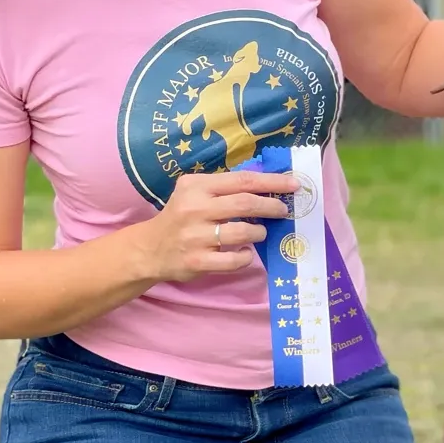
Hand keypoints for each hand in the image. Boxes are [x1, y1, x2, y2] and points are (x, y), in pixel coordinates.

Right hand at [129, 169, 297, 282]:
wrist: (150, 249)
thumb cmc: (180, 216)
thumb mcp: (194, 193)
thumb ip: (224, 188)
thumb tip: (266, 186)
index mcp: (197, 187)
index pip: (242, 180)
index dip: (272, 182)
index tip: (293, 185)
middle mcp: (195, 209)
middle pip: (245, 204)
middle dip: (271, 206)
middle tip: (283, 211)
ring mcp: (196, 237)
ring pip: (242, 232)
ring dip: (259, 232)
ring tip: (260, 232)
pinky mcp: (198, 261)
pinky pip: (234, 260)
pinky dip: (245, 257)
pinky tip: (245, 253)